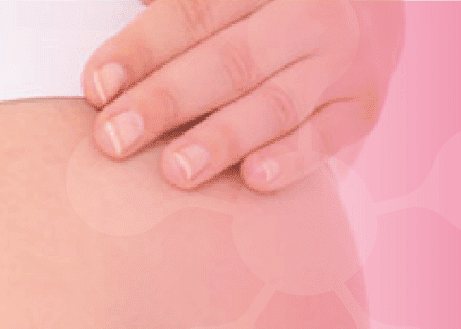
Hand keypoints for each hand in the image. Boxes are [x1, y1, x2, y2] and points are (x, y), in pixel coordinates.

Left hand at [81, 0, 403, 190]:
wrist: (366, 6)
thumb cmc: (258, 12)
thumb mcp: (227, 2)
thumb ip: (171, 16)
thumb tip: (104, 66)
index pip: (192, 13)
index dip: (140, 50)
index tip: (95, 87)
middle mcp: (307, 14)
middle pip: (229, 61)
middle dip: (166, 101)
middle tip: (114, 138)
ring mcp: (340, 60)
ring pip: (276, 102)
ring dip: (223, 139)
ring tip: (175, 170)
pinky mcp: (361, 105)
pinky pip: (327, 135)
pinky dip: (291, 158)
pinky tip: (252, 179)